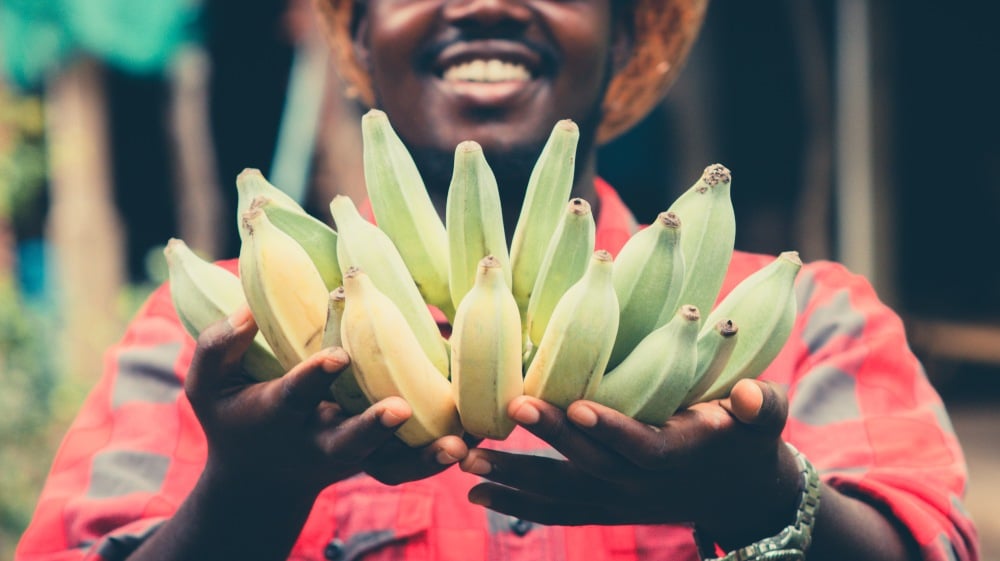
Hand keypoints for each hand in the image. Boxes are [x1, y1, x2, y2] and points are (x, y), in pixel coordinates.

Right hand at [185, 304, 467, 497]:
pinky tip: (469, 445)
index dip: (315, 375)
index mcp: (278, 415)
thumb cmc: (235, 415)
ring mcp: (352, 454)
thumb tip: (250, 309)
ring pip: (388, 462)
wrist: (262, 474)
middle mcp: (319, 439)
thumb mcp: (209, 385)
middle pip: (348, 440)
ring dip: (422, 457)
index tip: (338, 354)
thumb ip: (220, 346)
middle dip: (372, 427)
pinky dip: (435, 462)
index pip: (296, 393)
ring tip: (456, 445)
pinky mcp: (376, 460)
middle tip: (400, 409)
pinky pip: (407, 469)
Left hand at [459, 379, 801, 547]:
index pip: (641, 447)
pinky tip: (477, 492)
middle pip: (590, 466)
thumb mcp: (767, 422)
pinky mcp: (605, 508)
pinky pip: (557, 510)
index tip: (578, 406)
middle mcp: (643, 486)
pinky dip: (517, 501)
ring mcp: (620, 501)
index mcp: (680, 457)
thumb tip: (753, 394)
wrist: (743, 496)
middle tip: (508, 408)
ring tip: (466, 463)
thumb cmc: (751, 442)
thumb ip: (764, 406)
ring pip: (562, 495)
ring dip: (514, 478)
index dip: (612, 429)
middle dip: (548, 438)